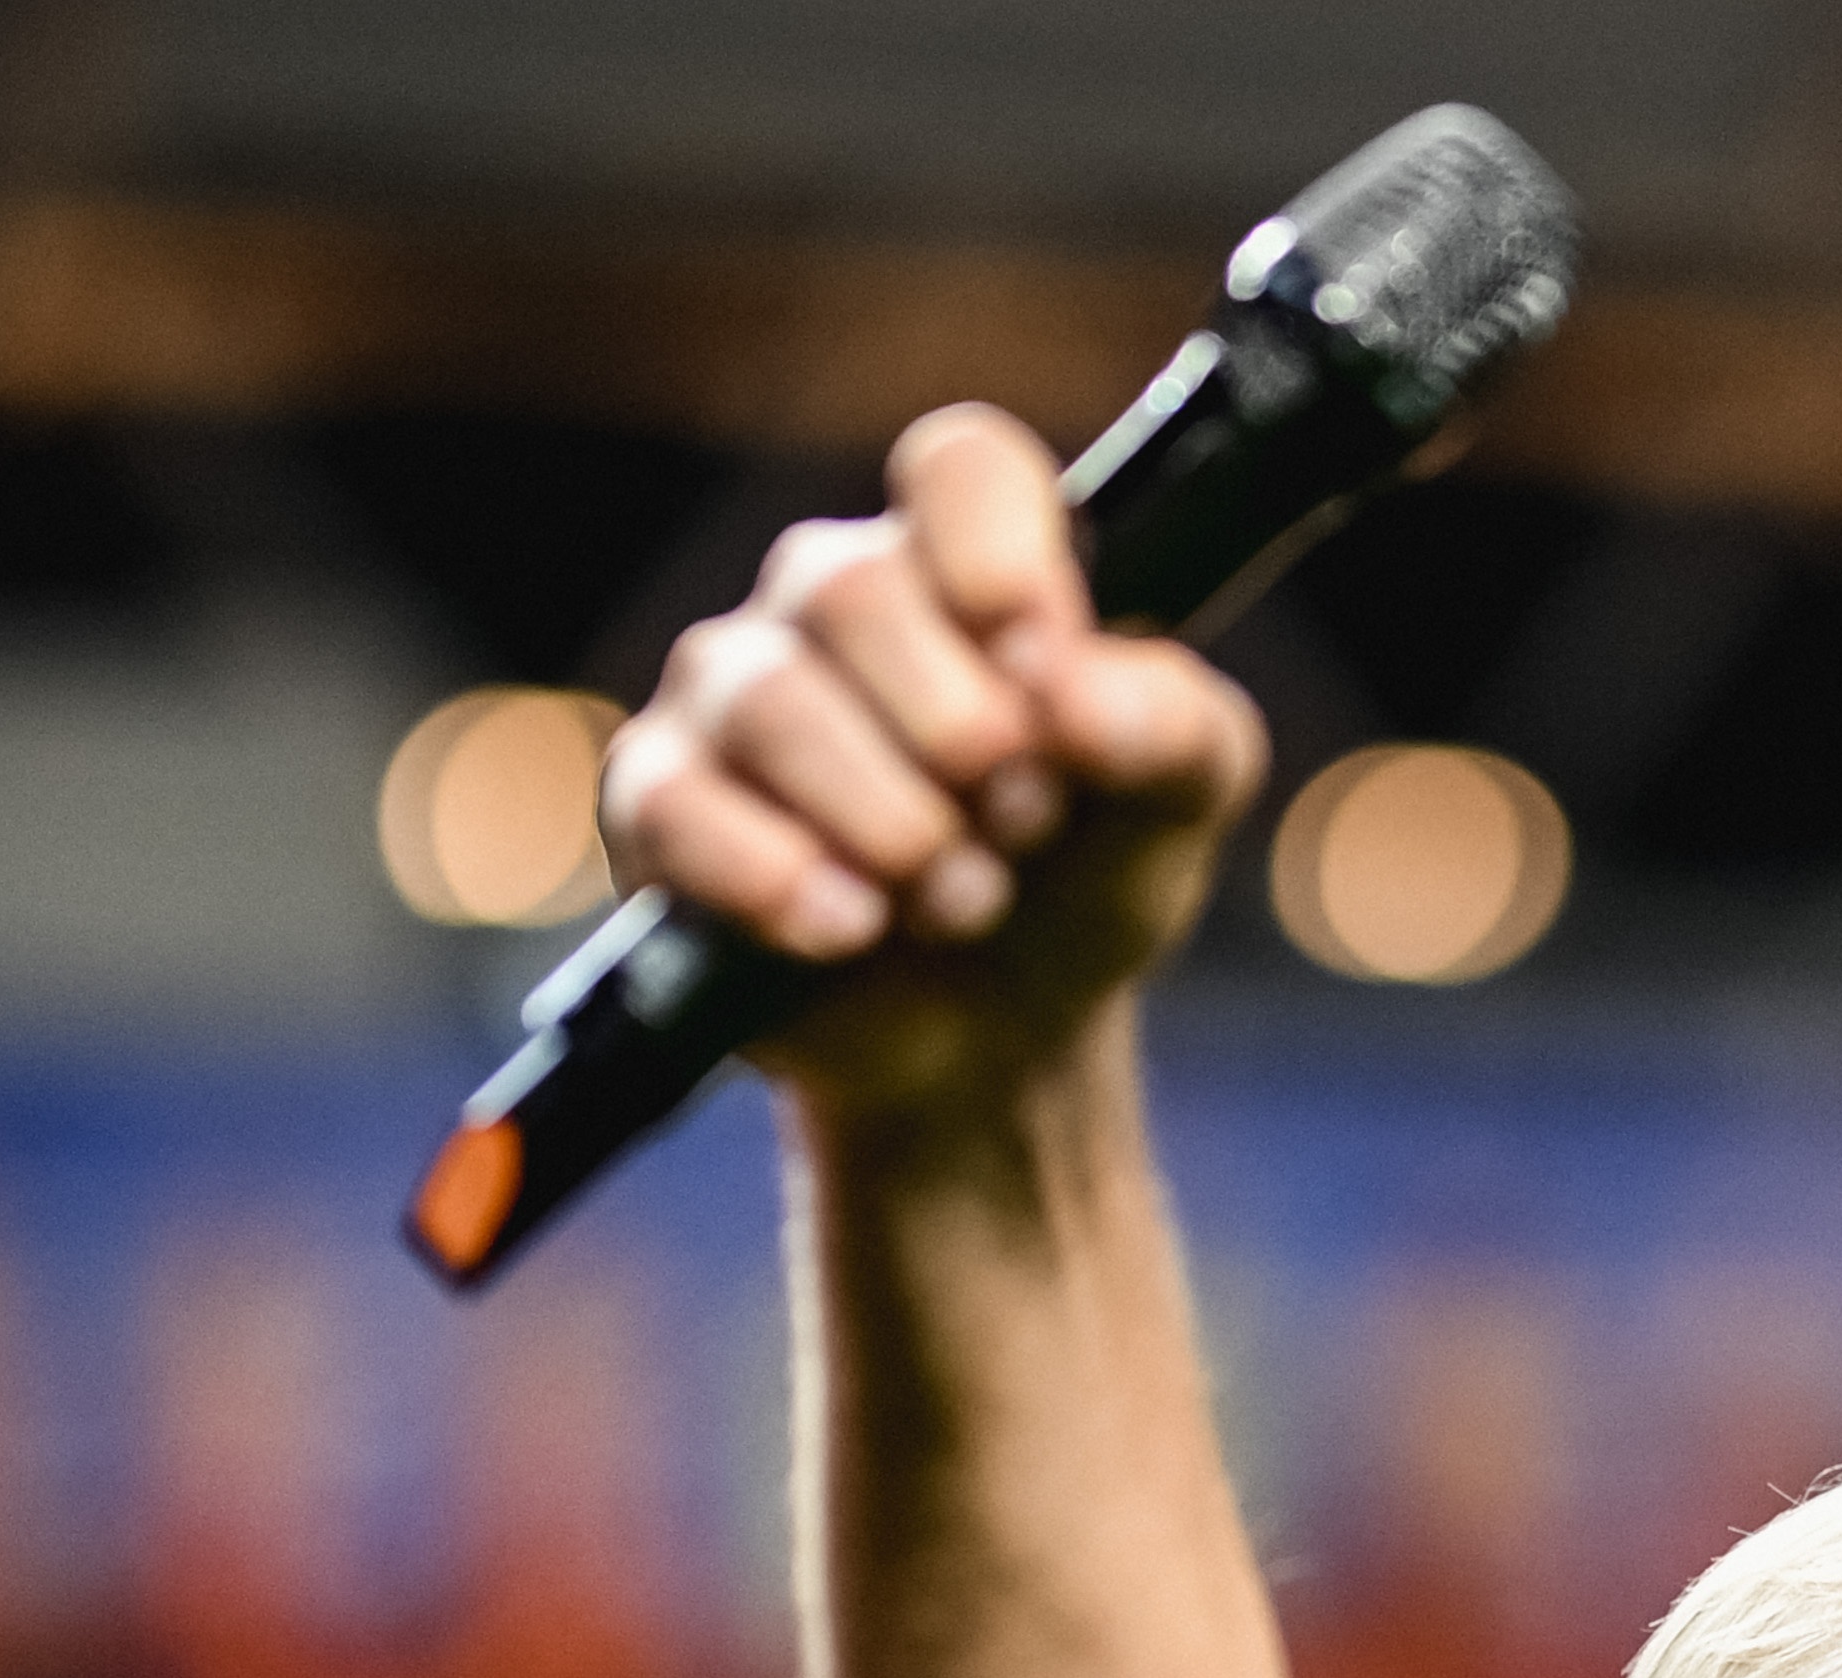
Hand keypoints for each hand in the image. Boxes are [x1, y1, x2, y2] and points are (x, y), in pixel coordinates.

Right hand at [599, 405, 1271, 1128]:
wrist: (1004, 1045)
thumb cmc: (1085, 878)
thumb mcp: (1180, 802)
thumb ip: (1167, 725)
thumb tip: (1075, 693)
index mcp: (968, 560)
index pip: (958, 469)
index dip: (1001, 555)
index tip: (1044, 663)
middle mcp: (833, 599)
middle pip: (850, 588)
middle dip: (955, 728)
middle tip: (1026, 824)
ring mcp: (731, 691)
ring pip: (768, 698)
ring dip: (887, 817)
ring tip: (965, 899)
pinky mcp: (660, 804)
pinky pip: (677, 805)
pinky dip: (773, 874)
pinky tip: (850, 928)